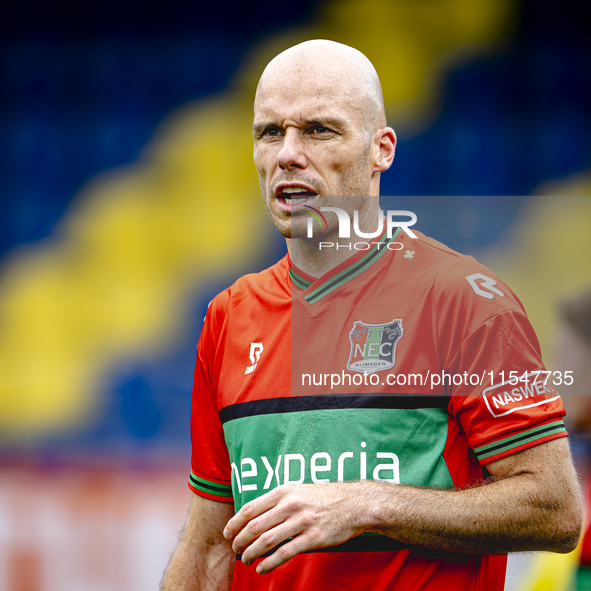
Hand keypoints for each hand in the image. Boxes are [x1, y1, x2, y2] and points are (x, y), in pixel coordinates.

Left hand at [223, 482, 369, 573]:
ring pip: (267, 540)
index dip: (235, 522)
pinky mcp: (313, 538)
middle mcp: (290, 505)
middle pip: (255, 526)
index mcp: (284, 491)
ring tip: (246, 560)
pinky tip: (262, 568)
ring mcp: (301, 521)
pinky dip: (269, 563)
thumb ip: (278, 501)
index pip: (251, 508)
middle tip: (235, 549)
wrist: (354, 504)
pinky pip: (285, 553)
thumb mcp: (298, 490)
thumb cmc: (324, 498)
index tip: (228, 533)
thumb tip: (255, 516)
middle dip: (240, 540)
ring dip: (251, 553)